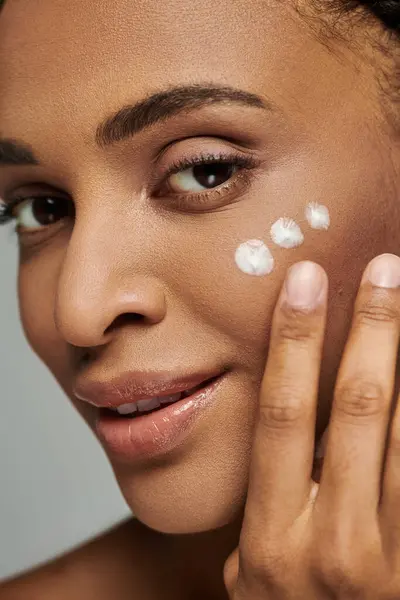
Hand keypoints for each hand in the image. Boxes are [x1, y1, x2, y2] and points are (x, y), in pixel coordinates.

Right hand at [223, 254, 399, 599]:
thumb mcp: (257, 583)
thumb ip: (263, 518)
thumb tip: (278, 455)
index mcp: (275, 540)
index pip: (284, 415)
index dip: (294, 343)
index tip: (306, 281)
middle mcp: (335, 544)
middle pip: (361, 412)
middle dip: (374, 332)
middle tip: (387, 269)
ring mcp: (395, 560)